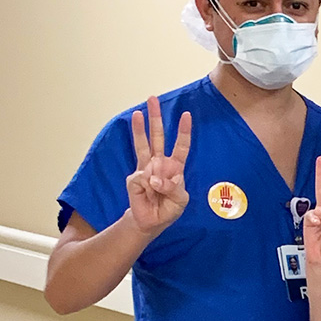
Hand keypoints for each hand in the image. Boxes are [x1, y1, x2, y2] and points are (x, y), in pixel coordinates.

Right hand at [126, 96, 190, 235]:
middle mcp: (159, 163)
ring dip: (139, 129)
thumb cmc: (168, 208)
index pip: (181, 145)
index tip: (186, 115)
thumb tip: (154, 178)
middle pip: (158, 137)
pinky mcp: (134, 179)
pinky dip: (148, 186)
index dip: (183, 131)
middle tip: (152, 99)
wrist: (152, 221)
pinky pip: (143, 178)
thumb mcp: (180, 200)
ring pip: (143, 145)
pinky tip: (149, 193)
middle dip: (155, 118)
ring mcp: (146, 169)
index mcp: (175, 167)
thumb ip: (173, 188)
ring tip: (136, 113)